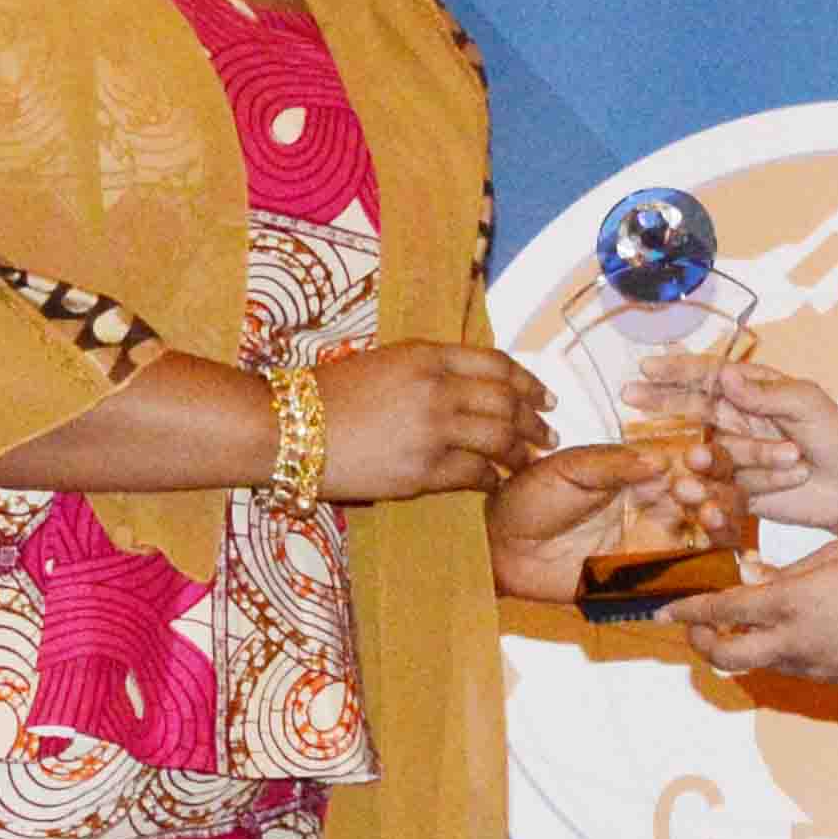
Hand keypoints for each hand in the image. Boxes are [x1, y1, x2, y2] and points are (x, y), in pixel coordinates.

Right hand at [312, 339, 551, 502]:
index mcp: (426, 356)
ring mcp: (432, 430)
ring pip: (499, 439)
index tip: (543, 395)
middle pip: (506, 402)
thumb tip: (468, 382)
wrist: (290, 429)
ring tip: (526, 460)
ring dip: (520, 452)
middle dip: (534, 419)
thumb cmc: (329, 395)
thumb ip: (428, 368)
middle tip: (547, 432)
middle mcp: (436, 389)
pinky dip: (490, 478)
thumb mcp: (383, 362)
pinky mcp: (421, 470)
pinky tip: (494, 482)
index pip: (496, 364)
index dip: (528, 382)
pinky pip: (473, 474)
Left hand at [486, 438, 738, 605]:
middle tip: (694, 491)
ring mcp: (660, 544)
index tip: (697, 458)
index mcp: (646, 472)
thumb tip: (662, 461)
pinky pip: (694, 580)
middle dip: (722, 490)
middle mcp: (662, 506)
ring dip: (724, 525)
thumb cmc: (530, 499)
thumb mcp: (569, 469)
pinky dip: (714, 573)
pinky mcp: (652, 580)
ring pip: (716, 536)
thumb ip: (614, 465)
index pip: (696, 462)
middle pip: (719, 496)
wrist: (501, 547)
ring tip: (705, 516)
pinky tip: (714, 561)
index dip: (709, 459)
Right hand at [651, 357, 837, 531]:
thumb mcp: (809, 406)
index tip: (646, 366)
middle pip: (692, 408)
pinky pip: (715, 491)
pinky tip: (697, 503)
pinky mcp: (740, 489)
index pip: (710, 375)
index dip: (678, 369)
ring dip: (689, 460)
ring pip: (701, 454)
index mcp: (754, 391)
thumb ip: (768, 394)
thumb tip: (726, 376)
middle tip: (629, 395)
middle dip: (661, 401)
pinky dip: (704, 497)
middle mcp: (738, 420)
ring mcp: (737, 456)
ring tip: (682, 469)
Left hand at [662, 542, 837, 686]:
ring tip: (742, 626)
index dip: (687, 611)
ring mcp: (809, 667)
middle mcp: (790, 642)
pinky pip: (787, 668)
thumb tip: (755, 575)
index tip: (664, 610)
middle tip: (698, 627)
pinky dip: (774, 652)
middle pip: (725, 657)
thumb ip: (788, 571)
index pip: (721, 611)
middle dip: (702, 643)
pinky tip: (786, 633)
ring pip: (755, 665)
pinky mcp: (828, 681)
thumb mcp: (834, 557)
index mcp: (788, 605)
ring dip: (739, 648)